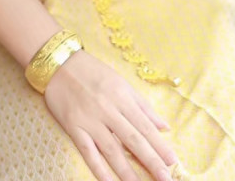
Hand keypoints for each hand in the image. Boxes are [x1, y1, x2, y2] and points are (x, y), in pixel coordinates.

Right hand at [44, 50, 178, 180]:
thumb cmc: (96, 73)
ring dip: (127, 171)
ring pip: (112, 150)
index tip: (172, 161)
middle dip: (151, 160)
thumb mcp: (123, 83)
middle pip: (133, 140)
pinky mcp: (74, 128)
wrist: (61, 65)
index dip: (160, 145)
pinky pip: (88, 152)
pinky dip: (99, 169)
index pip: (146, 127)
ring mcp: (91, 121)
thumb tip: (164, 126)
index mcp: (124, 98)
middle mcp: (110, 111)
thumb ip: (143, 106)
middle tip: (165, 178)